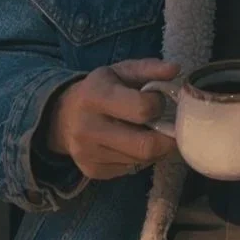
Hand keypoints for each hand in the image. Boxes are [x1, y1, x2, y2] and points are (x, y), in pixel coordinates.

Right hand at [43, 57, 180, 179]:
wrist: (64, 116)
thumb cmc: (102, 88)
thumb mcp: (123, 70)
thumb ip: (150, 68)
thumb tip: (175, 69)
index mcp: (96, 96)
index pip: (142, 109)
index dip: (158, 104)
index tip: (158, 99)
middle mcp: (88, 128)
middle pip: (145, 146)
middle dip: (167, 137)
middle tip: (171, 127)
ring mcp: (88, 154)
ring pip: (142, 160)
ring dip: (156, 148)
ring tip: (152, 131)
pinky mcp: (92, 171)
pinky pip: (132, 169)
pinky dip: (142, 158)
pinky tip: (136, 143)